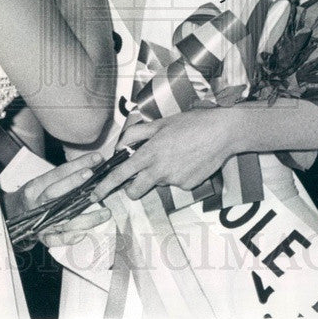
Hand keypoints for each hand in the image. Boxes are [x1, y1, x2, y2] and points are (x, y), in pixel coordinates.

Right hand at [16, 151, 111, 246]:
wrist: (13, 216)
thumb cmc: (35, 197)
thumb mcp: (43, 183)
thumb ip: (64, 177)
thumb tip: (93, 164)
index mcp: (36, 186)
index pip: (57, 173)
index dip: (76, 165)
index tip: (96, 159)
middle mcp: (35, 204)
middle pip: (53, 192)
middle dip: (73, 181)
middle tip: (93, 175)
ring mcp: (38, 222)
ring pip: (60, 218)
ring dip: (84, 217)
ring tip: (105, 212)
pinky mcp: (42, 238)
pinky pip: (55, 240)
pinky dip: (69, 238)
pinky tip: (83, 234)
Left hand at [91, 109, 237, 201]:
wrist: (222, 133)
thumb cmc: (191, 123)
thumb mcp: (161, 123)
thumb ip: (137, 134)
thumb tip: (121, 144)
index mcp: (149, 153)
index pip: (120, 174)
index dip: (104, 186)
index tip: (95, 195)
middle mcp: (159, 171)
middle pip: (135, 191)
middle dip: (132, 189)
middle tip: (139, 178)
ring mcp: (174, 181)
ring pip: (159, 183)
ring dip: (161, 175)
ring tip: (177, 155)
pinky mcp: (188, 186)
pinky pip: (177, 184)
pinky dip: (179, 175)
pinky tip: (189, 160)